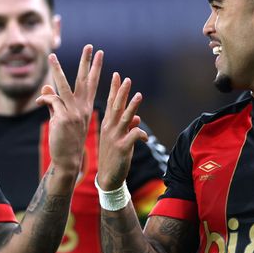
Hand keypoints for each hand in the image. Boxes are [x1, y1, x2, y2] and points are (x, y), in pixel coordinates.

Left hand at [36, 45, 102, 172]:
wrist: (68, 160)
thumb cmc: (66, 140)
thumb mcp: (62, 119)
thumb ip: (54, 102)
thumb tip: (45, 88)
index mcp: (86, 107)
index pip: (92, 83)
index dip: (95, 68)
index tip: (98, 54)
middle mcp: (82, 107)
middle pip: (84, 80)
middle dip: (87, 62)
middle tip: (90, 46)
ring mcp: (73, 112)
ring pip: (64, 85)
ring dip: (57, 70)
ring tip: (52, 56)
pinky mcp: (63, 117)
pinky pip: (51, 100)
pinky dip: (45, 97)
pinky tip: (39, 99)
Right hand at [96, 73, 147, 189]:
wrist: (108, 177)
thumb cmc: (114, 156)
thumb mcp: (119, 139)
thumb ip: (128, 126)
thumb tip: (137, 118)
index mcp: (107, 125)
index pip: (111, 103)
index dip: (114, 89)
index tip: (116, 75)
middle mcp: (110, 128)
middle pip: (116, 107)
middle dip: (121, 92)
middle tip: (126, 78)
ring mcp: (115, 137)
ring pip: (125, 118)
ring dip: (132, 106)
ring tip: (139, 95)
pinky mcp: (123, 147)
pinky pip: (135, 135)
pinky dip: (142, 134)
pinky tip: (145, 139)